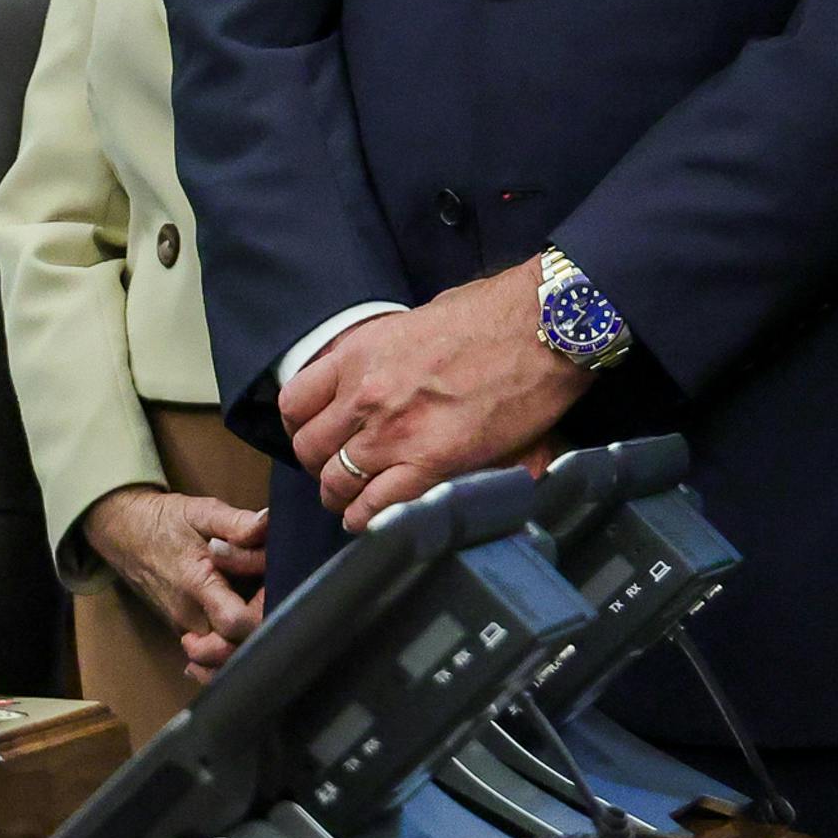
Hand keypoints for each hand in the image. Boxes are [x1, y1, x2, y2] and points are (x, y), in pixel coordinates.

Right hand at [80, 486, 270, 668]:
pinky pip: (210, 659)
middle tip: (270, 599)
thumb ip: (236, 522)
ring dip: (246, 646)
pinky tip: (239, 640)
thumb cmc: (165, 521)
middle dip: (263, 629)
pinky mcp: (183, 632)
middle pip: (234, 649)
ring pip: (223, 660)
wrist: (122, 533)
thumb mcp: (201, 512)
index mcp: (196, 583)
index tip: (274, 586)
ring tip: (258, 615)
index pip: (235, 622)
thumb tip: (268, 523)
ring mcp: (184, 628)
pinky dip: (227, 658)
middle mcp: (189, 615)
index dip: (264, 610)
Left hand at [280, 260, 588, 530]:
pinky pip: (380, 505)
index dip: (300, 427)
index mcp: (357, 356)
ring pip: (338, 482)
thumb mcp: (413, 322)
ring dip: (339, 497)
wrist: (543, 328)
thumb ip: (383, 355)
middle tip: (334, 472)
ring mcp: (395, 432)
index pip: (294, 403)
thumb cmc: (492, 315)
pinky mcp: (433, 462)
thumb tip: (379, 374)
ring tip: (350, 503)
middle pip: (310, 448)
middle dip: (318, 465)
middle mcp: (364, 396)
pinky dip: (369, 519)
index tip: (314, 436)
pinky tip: (370, 522)